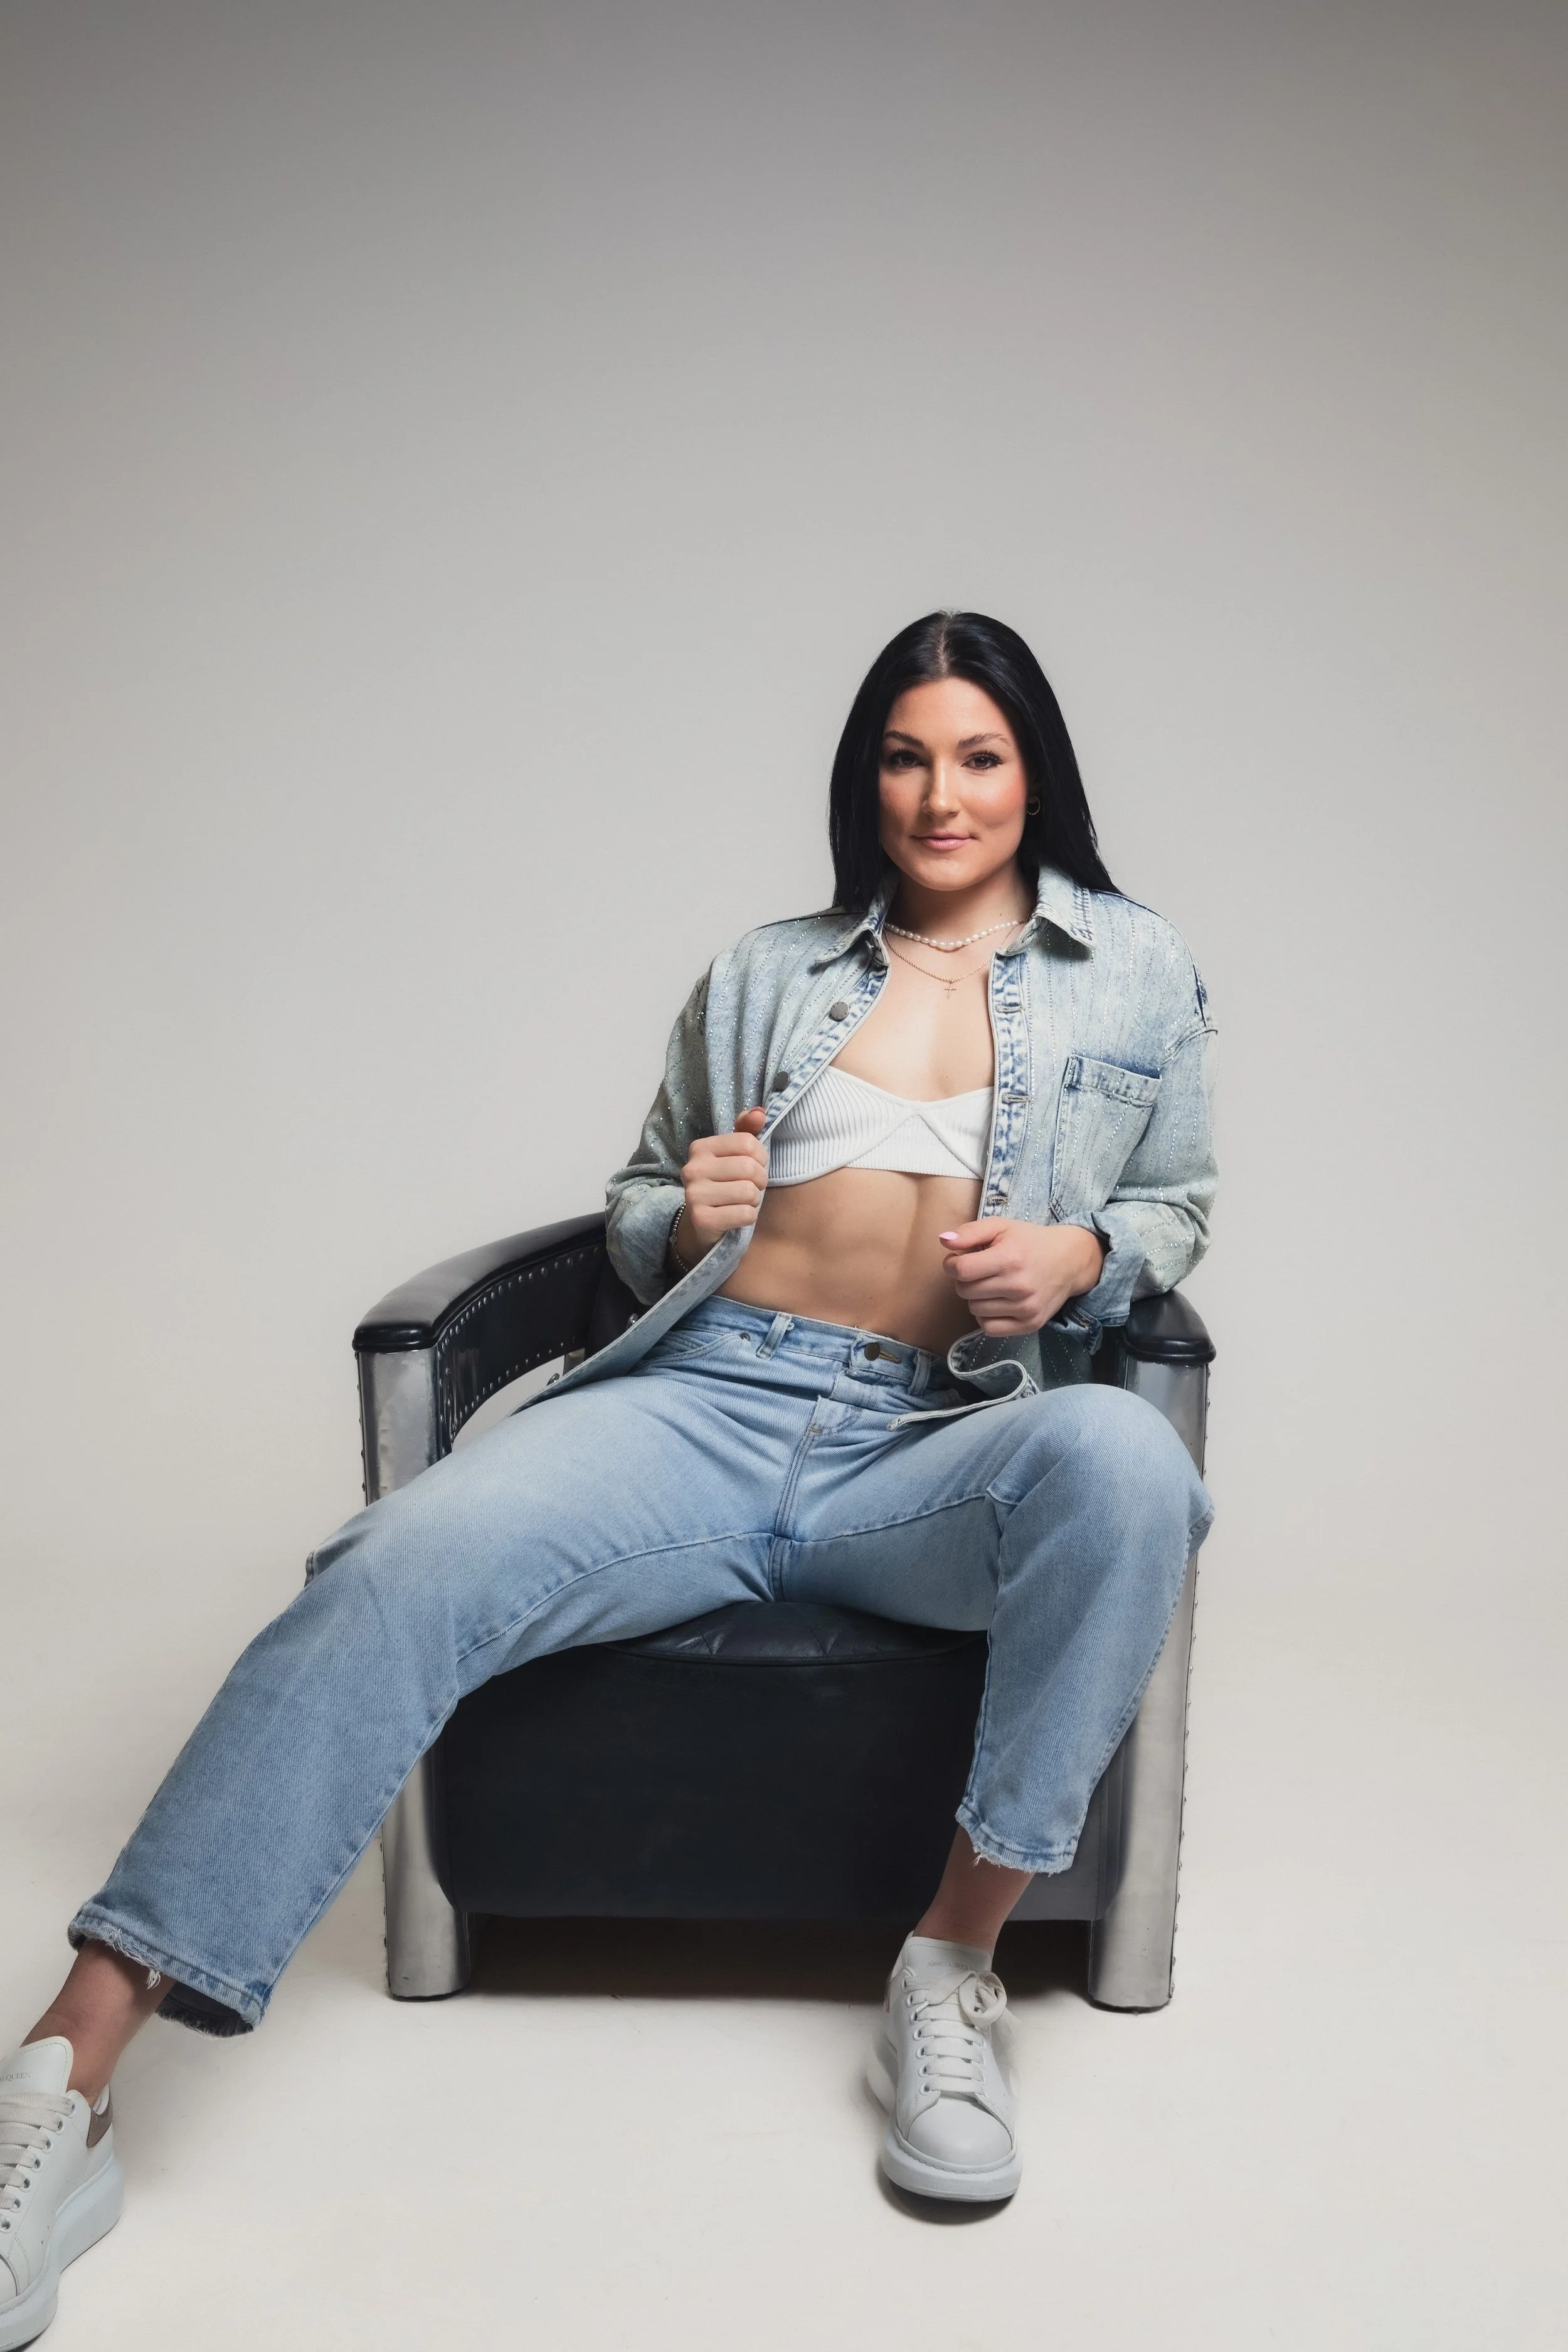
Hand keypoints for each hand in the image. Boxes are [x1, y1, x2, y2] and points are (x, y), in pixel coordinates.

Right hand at [675, 1108, 768, 1262]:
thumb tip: (759, 1112)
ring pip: (749, 1192)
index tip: (754, 1165)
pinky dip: (749, 1217)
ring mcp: (694, 1195)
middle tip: (751, 1187)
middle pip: (749, 1168)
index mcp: (700, 1148)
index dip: (760, 1156)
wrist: (702, 1223)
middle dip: (759, 1180)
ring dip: (754, 1200)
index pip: (748, 1143)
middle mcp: (692, 1169)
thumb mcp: (733, 1154)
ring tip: (743, 1201)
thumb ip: (746, 1131)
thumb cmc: (724, 1183)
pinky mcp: (702, 1219)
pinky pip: (745, 1214)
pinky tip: (737, 1215)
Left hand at [938, 1218, 1106, 1336]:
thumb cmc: (1030, 1241)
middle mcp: (1018, 1286)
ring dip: (976, 1297)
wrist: (1070, 1261)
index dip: (952, 1264)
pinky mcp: (1030, 1325)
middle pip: (965, 1291)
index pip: (961, 1270)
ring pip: (974, 1310)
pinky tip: (996, 1302)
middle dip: (964, 1280)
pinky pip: (989, 1328)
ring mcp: (1025, 1309)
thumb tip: (943, 1240)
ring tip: (991, 1284)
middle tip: (978, 1270)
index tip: (958, 1259)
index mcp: (1010, 1258)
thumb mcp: (1001, 1226)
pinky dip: (986, 1316)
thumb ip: (970, 1232)